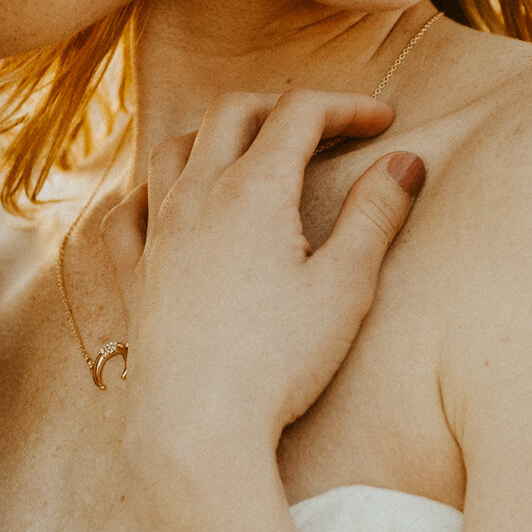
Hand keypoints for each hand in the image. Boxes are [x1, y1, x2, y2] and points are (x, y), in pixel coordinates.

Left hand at [109, 90, 425, 483]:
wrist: (197, 426)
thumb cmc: (279, 363)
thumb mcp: (346, 287)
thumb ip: (375, 215)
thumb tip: (404, 162)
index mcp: (254, 190)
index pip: (300, 113)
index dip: (346, 105)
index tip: (382, 121)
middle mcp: (197, 196)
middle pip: (232, 113)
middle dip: (281, 107)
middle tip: (322, 128)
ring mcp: (157, 234)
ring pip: (172, 148)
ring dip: (214, 134)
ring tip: (248, 151)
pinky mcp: (135, 276)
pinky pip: (128, 211)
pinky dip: (150, 190)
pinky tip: (165, 202)